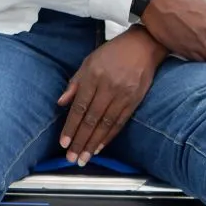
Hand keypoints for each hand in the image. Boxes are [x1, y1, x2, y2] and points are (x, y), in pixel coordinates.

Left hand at [58, 27, 166, 163]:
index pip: (79, 107)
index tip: (64, 143)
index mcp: (94, 76)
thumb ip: (75, 83)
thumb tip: (62, 103)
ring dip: (93, 144)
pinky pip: (120, 123)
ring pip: (106, 125)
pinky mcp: (135, 101)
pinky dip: (109, 137)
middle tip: (71, 159)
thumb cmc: (113, 53)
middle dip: (80, 141)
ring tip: (84, 158)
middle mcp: (109, 88)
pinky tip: (100, 147)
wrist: (144, 46)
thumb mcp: (89, 62)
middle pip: (91, 120)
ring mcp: (123, 96)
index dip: (71, 127)